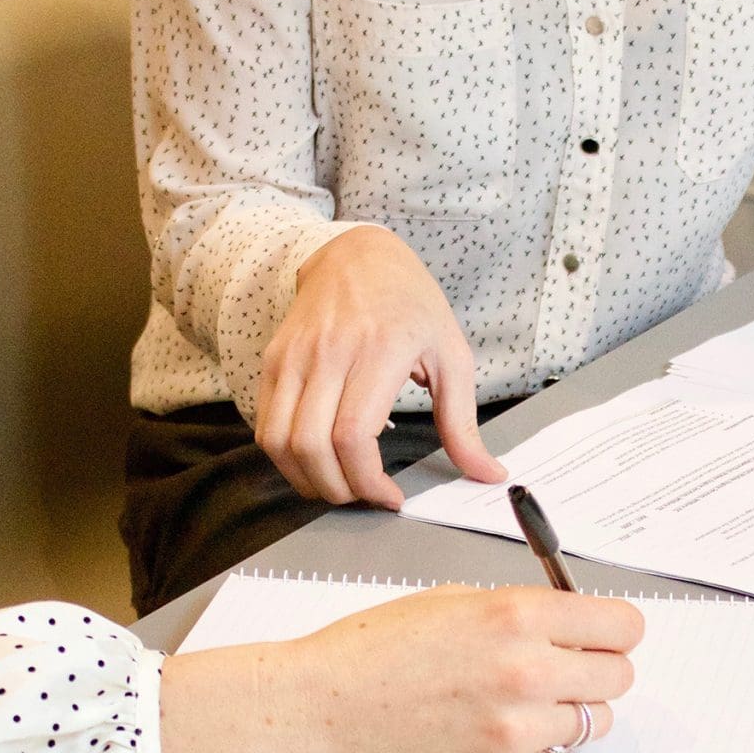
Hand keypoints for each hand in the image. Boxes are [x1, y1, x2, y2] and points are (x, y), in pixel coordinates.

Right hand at [157, 586, 644, 752]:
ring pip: (594, 722)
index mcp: (517, 615)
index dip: (614, 629)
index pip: (623, 627)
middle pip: (619, 676)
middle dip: (596, 668)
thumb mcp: (455, 601)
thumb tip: (574, 625)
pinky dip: (538, 746)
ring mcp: (518, 729)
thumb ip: (522, 611)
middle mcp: (528, 671)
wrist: (321, 709)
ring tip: (524, 701)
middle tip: (565, 667)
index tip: (604, 633)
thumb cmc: (375, 649)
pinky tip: (494, 728)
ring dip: (571, 710)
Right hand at [258, 226, 506, 508]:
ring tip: (339, 485)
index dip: (367, 481)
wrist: (357, 255)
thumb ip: (463, 422)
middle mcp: (329, 352)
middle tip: (364, 496)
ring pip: (279, 442)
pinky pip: (266, 425)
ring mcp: (294, 356)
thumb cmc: (410, 304)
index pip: (353, 435)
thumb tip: (488, 474)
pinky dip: (286, 457)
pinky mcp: (273, 360)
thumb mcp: (451, 355)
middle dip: (338, 490)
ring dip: (306, 479)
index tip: (390, 497)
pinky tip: (316, 461)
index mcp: (380, 350)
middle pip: (312, 446)